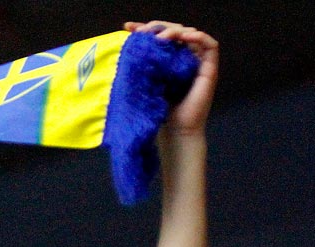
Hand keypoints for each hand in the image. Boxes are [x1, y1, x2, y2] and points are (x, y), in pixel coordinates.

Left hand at [125, 21, 217, 135]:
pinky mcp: (210, 69)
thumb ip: (139, 66)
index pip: (158, 37)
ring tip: (159, 37)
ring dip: (175, 30)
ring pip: (191, 34)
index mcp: (167, 61)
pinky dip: (198, 37)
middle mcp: (183, 58)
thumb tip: (124, 47)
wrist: (174, 132)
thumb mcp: (143, 83)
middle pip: (175, 31)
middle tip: (142, 31)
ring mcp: (197, 62)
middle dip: (157, 26)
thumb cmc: (157, 112)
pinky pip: (210, 45)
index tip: (127, 27)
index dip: (144, 28)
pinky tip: (184, 36)